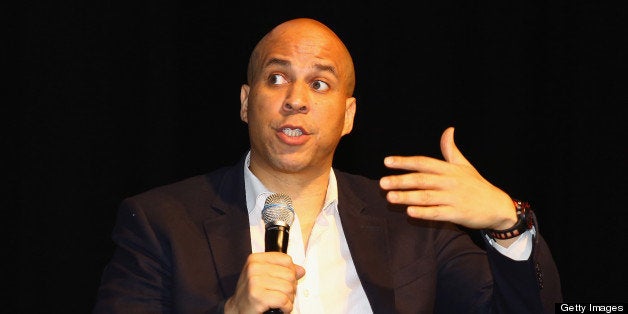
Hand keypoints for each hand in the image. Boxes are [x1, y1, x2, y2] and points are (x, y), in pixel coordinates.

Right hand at [225, 252, 305, 313]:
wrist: (237, 310)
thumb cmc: (251, 293)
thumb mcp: (264, 276)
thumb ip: (282, 270)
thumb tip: (301, 270)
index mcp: (255, 259)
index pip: (286, 260)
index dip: (291, 272)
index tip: (284, 280)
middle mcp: (254, 268)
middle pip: (290, 275)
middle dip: (290, 288)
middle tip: (280, 294)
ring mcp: (255, 281)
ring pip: (288, 288)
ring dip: (288, 299)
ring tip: (279, 301)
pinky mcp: (258, 296)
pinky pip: (283, 300)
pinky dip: (286, 307)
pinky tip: (279, 308)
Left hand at [379, 127, 516, 230]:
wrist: (498, 207)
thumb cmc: (477, 185)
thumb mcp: (464, 165)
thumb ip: (451, 150)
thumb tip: (448, 130)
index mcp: (449, 169)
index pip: (423, 162)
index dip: (405, 161)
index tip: (387, 161)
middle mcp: (450, 182)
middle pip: (422, 180)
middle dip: (401, 180)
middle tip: (382, 183)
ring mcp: (453, 198)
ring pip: (426, 197)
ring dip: (407, 197)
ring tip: (390, 197)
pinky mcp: (458, 214)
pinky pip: (438, 213)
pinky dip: (424, 213)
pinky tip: (409, 212)